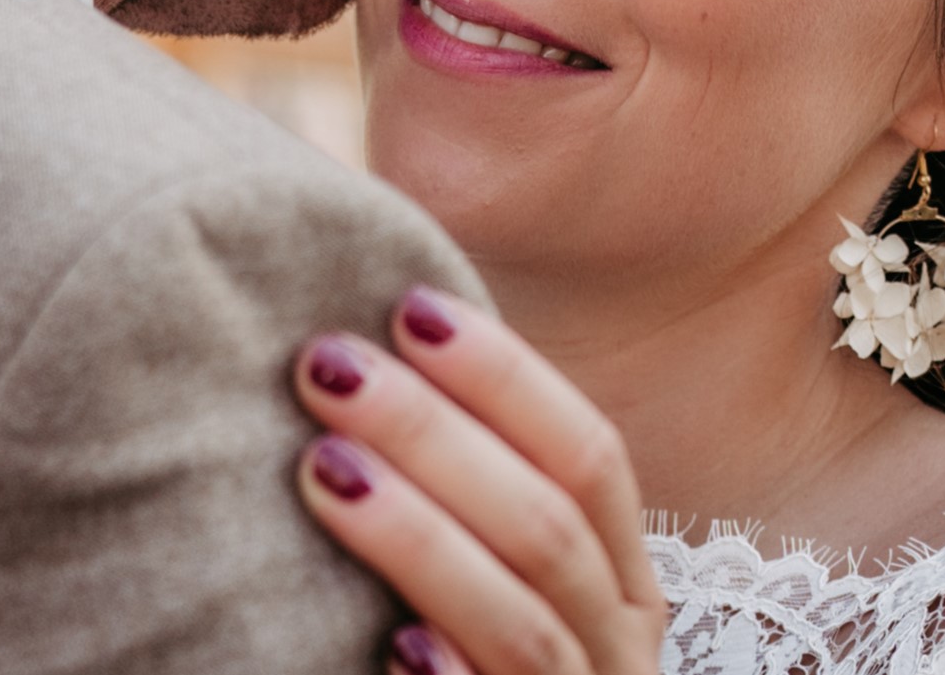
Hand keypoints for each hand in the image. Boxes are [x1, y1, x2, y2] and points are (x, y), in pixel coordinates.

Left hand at [293, 287, 667, 674]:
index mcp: (621, 581)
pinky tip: (391, 646)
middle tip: (323, 366)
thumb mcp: (495, 580)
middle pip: (549, 523)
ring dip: (423, 538)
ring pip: (526, 620)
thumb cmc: (466, 671)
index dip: (505, 376)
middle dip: (436, 434)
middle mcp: (623, 649)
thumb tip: (364, 352)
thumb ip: (462, 494)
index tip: (404, 305)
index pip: (590, 453)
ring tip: (320, 468)